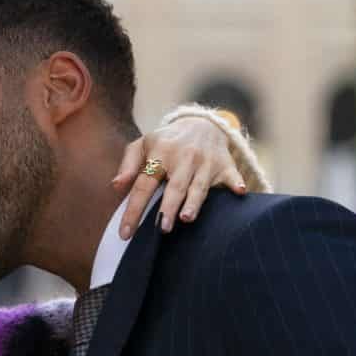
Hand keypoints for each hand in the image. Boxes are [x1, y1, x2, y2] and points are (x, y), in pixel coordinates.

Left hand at [113, 113, 250, 239]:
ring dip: (194, 201)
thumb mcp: (144, 144)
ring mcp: (206, 162)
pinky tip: (239, 191)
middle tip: (162, 228)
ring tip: (186, 218)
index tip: (126, 233)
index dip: (134, 209)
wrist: (203, 123)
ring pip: (199, 185)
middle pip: (174, 186)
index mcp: (160, 153)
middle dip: (168, 207)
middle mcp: (183, 157)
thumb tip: (116, 186)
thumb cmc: (167, 141)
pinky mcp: (225, 165)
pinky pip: (232, 175)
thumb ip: (129, 164)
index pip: (143, 184)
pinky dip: (236, 183)